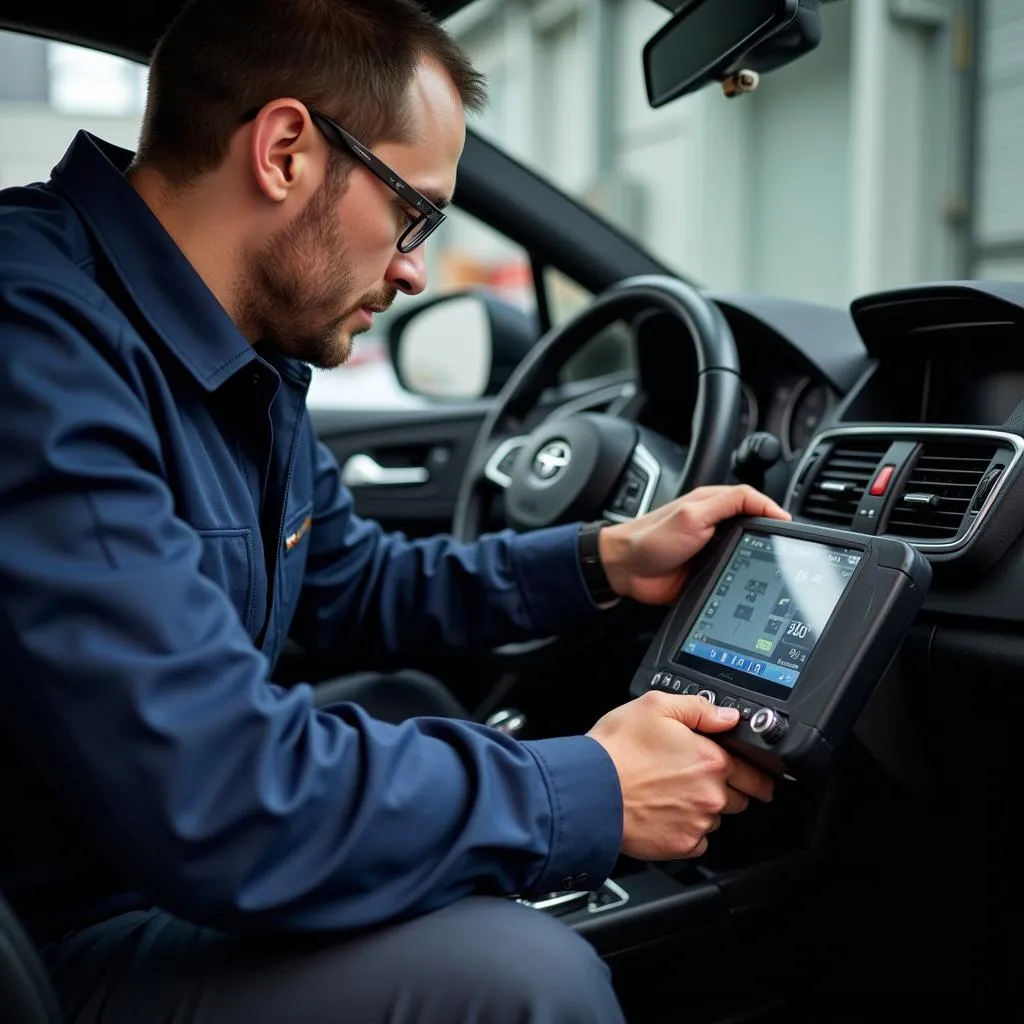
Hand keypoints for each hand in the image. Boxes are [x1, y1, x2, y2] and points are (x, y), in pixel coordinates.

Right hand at [588, 692, 774, 860]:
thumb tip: (727, 716)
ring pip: (715, 819)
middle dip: (729, 789)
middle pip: (740, 798)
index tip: (756, 775)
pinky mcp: (680, 845)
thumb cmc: (617, 749)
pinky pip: (696, 841)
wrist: (588, 790)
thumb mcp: (655, 706)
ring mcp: (697, 824)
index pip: (755, 771)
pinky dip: (686, 831)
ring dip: (704, 809)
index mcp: (712, 759)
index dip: (756, 771)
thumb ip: (699, 709)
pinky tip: (665, 814)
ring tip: (672, 794)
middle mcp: (711, 795)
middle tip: (700, 779)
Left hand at [598, 484, 789, 604]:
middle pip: (754, 528)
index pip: (754, 501)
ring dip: (755, 560)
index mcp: (714, 504)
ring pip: (746, 553)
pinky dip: (741, 578)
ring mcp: (713, 550)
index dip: (772, 512)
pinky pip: (733, 574)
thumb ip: (730, 503)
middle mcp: (715, 526)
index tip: (788, 527)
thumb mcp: (694, 514)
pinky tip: (747, 583)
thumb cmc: (650, 539)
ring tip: (767, 567)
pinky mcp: (709, 573)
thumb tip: (768, 504)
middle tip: (781, 550)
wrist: (626, 571)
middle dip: (767, 539)